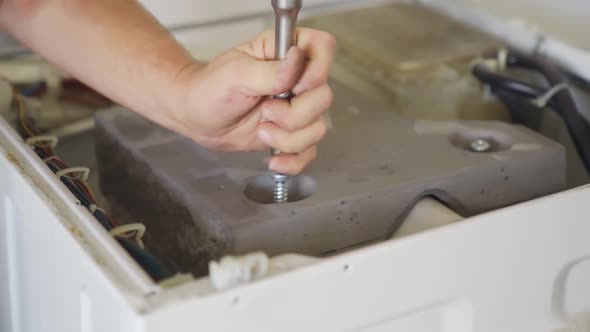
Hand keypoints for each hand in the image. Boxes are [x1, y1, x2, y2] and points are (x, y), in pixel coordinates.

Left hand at [169, 28, 334, 174]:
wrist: (198, 119)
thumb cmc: (210, 88)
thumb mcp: (236, 74)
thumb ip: (270, 71)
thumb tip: (298, 59)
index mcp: (286, 52)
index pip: (323, 48)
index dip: (317, 69)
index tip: (294, 85)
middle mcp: (298, 79)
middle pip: (323, 97)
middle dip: (295, 114)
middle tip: (266, 110)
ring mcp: (298, 108)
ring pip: (318, 128)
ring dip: (289, 138)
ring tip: (261, 130)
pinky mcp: (293, 134)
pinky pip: (309, 151)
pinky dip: (293, 160)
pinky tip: (274, 159)